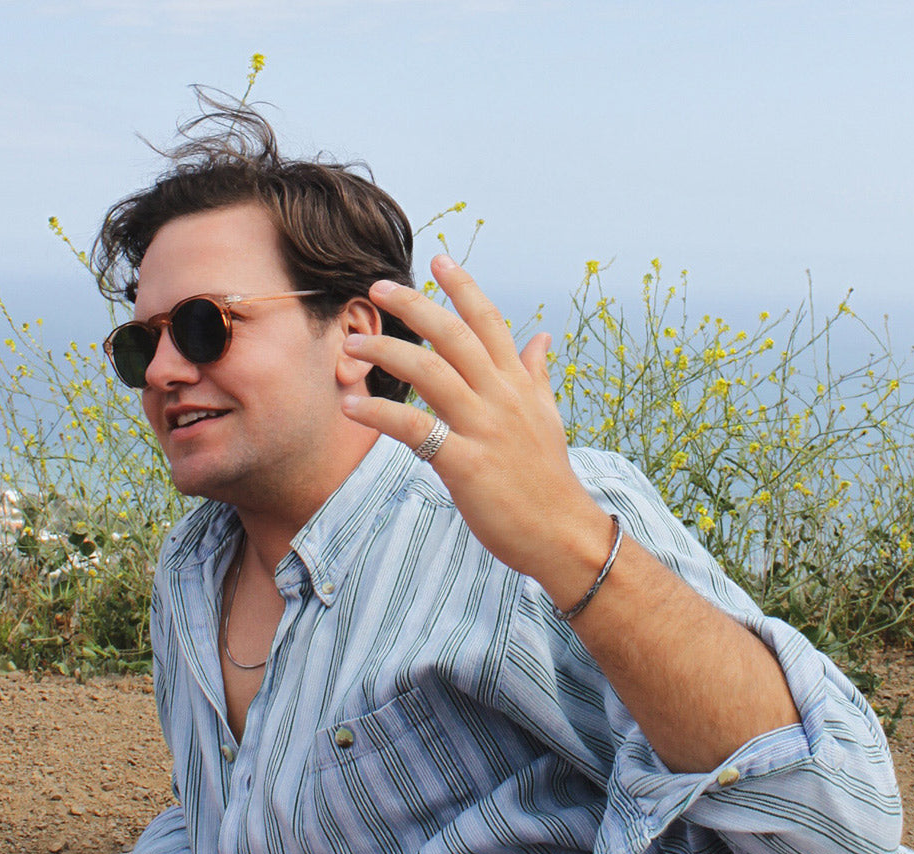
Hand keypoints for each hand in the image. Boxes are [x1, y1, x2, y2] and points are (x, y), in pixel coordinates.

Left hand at [341, 254, 612, 605]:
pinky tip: (351, 406)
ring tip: (353, 346)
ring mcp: (484, 429)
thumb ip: (537, 376)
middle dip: (414, 307)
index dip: (463, 287)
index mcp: (519, 385)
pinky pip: (416, 429)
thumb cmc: (549, 480)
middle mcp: (501, 398)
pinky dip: (379, 414)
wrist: (563, 534)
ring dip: (386, 353)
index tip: (437, 259)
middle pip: (453, 337)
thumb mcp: (548, 419)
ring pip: (430, 373)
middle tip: (377, 289)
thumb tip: (541, 337)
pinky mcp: (465, 464)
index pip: (490, 323)